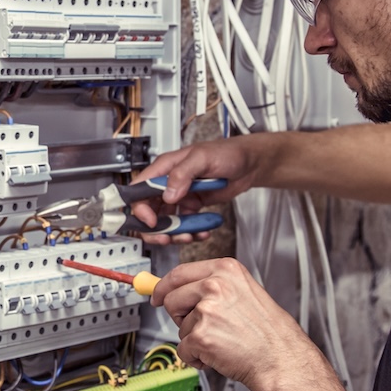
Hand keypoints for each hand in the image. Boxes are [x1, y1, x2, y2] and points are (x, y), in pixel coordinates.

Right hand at [131, 136, 260, 244]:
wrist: (249, 163)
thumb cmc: (227, 152)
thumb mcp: (202, 158)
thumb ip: (182, 174)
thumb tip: (168, 194)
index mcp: (165, 168)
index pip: (140, 190)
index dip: (140, 208)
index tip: (152, 222)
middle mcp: (168, 182)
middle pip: (149, 210)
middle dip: (155, 228)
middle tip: (167, 237)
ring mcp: (180, 195)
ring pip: (166, 221)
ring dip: (174, 233)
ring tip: (189, 236)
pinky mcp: (192, 205)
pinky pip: (185, 224)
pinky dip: (191, 232)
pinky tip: (202, 232)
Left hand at [151, 257, 315, 390]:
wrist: (282, 360)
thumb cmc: (269, 332)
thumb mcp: (245, 292)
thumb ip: (214, 286)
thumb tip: (179, 289)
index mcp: (226, 270)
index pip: (179, 273)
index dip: (164, 287)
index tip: (157, 295)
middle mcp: (215, 285)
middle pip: (171, 298)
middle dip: (180, 317)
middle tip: (201, 328)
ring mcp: (206, 310)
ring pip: (180, 327)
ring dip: (195, 339)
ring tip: (223, 341)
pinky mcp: (201, 336)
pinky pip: (183, 350)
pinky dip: (197, 358)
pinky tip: (219, 355)